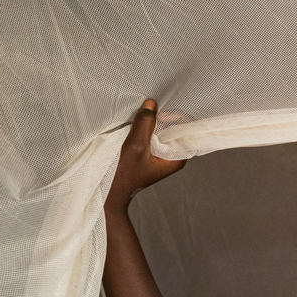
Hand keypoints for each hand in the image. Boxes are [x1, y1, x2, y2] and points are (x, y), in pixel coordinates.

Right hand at [105, 99, 186, 213]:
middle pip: (175, 128)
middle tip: (146, 115)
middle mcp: (173, 156)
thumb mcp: (135, 145)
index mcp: (178, 158)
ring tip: (140, 122)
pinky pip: (153, 136)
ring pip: (162, 131)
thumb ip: (145, 124)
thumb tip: (151, 104)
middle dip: (162, 119)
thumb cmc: (124, 174)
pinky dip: (146, 130)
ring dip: (152, 124)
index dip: (175, 117)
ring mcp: (162, 155)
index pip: (186, 130)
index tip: (158, 115)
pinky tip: (136, 129)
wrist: (110, 192)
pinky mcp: (151, 154)